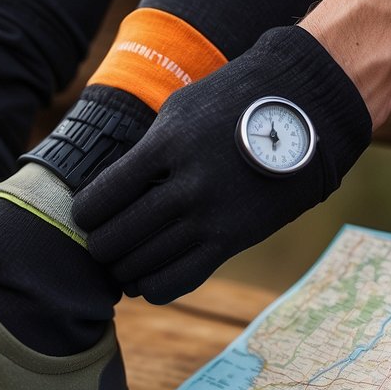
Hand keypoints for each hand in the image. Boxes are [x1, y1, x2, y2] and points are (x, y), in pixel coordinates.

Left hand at [72, 26, 372, 303]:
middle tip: (102, 244)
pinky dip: (154, 287)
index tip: (88, 216)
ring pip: (143, 265)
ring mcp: (212, 216)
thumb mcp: (178, 112)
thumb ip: (144, 152)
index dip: (85, 214)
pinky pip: (179, 280)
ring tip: (122, 264)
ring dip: (124, 270)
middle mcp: (187, 185)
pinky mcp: (234, 239)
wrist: (305, 109)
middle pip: (116, 238)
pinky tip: (148, 279)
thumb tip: (107, 195)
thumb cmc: (232, 103)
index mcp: (165, 145)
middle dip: (100, 247)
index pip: (99, 199)